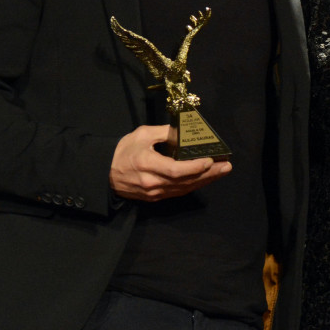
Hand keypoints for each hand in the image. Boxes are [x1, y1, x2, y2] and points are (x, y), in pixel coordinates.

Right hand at [110, 124, 231, 200]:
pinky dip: (193, 185)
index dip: (194, 167)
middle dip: (208, 174)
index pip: (175, 170)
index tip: (210, 160)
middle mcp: (151, 182)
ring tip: (222, 172)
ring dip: (205, 181)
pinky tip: (206, 179)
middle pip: (184, 181)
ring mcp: (153, 193)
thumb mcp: (142, 134)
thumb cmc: (123, 150)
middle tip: (226, 167)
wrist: (103, 173)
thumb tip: (185, 132)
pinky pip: (178, 192)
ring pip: (184, 188)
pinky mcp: (154, 197)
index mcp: (146, 163)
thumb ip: (165, 132)